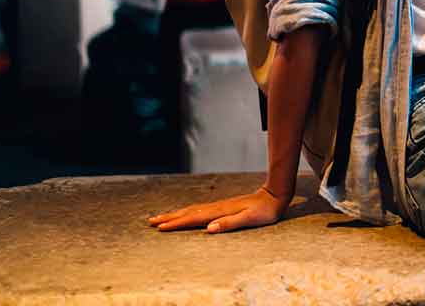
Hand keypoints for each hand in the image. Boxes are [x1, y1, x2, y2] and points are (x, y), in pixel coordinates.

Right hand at [148, 185, 290, 233]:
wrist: (274, 196)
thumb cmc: (264, 211)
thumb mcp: (250, 219)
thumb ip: (230, 223)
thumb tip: (209, 228)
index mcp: (220, 211)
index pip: (194, 219)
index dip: (177, 224)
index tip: (160, 227)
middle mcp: (216, 207)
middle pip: (188, 212)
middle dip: (169, 217)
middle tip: (151, 221)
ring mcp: (219, 206)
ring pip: (192, 210)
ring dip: (176, 214)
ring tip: (161, 217)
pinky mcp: (222, 206)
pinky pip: (199, 209)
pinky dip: (187, 212)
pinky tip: (185, 214)